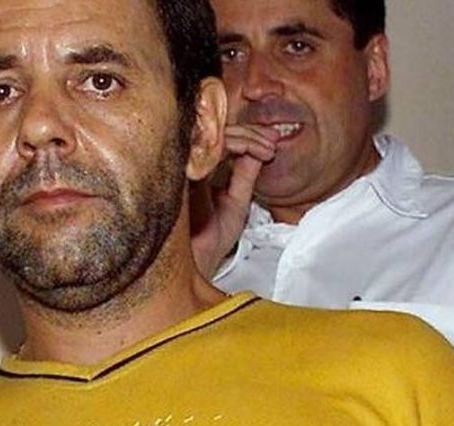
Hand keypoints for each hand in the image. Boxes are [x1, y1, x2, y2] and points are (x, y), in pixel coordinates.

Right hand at [190, 124, 278, 277]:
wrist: (197, 266)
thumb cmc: (210, 242)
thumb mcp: (237, 202)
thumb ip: (245, 175)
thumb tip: (258, 150)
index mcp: (197, 170)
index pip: (219, 141)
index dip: (247, 137)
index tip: (271, 143)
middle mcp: (187, 165)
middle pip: (215, 132)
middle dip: (250, 133)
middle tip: (272, 141)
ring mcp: (182, 166)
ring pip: (212, 133)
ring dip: (246, 137)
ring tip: (267, 149)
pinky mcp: (181, 171)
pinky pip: (206, 146)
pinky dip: (233, 144)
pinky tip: (251, 151)